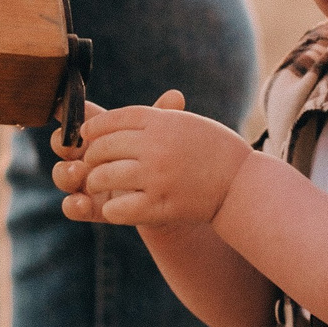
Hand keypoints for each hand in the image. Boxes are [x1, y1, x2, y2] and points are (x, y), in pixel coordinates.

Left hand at [52, 90, 256, 225]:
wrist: (241, 184)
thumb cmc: (214, 150)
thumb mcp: (186, 123)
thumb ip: (153, 118)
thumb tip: (111, 124)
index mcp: (163, 122)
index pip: (115, 119)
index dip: (95, 127)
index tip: (86, 134)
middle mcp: (156, 146)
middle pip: (104, 147)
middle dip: (91, 156)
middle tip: (91, 163)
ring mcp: (157, 176)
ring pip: (104, 177)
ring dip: (95, 182)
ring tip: (96, 185)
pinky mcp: (160, 205)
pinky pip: (118, 208)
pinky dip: (111, 208)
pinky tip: (114, 206)